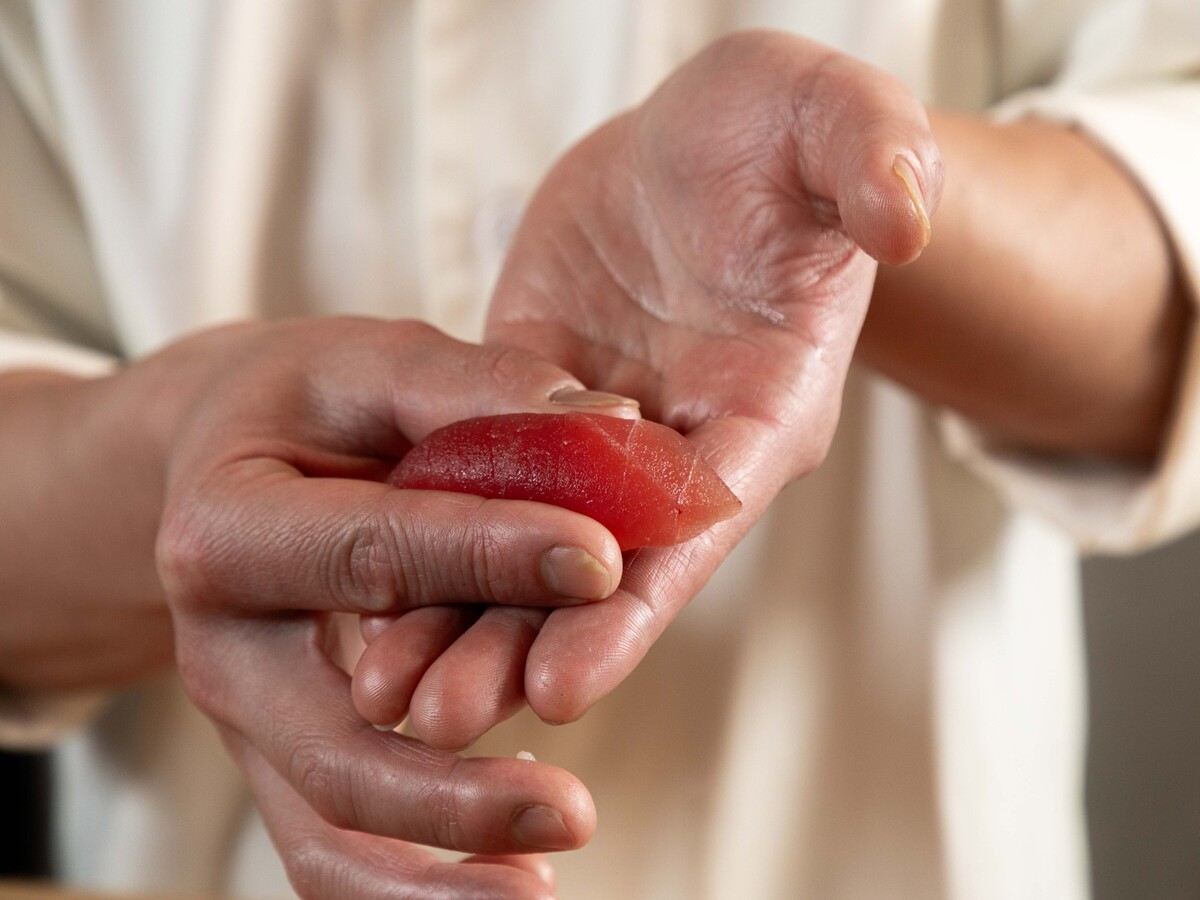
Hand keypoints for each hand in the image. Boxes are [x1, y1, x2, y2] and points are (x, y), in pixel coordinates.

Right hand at [145, 318, 636, 896]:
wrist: (220, 468)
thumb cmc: (303, 408)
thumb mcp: (368, 362)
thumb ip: (474, 388)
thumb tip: (608, 424)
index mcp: (227, 529)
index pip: (370, 552)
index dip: (488, 556)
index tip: (601, 558)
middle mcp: (224, 649)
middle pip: (331, 748)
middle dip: (453, 791)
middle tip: (575, 809)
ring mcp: (251, 722)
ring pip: (326, 834)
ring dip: (431, 880)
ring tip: (537, 890)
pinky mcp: (288, 758)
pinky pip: (335, 848)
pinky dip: (411, 886)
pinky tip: (510, 885)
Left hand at [351, 31, 941, 745]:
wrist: (703, 151)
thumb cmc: (780, 132)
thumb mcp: (831, 114)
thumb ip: (874, 155)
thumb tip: (904, 211)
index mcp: (769, 395)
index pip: (708, 512)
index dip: (638, 598)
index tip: (564, 680)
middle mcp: (689, 441)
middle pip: (614, 565)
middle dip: (531, 642)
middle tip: (439, 723)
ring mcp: (607, 433)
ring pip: (540, 543)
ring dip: (467, 619)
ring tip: (385, 694)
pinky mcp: (536, 403)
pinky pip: (484, 478)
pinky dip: (434, 535)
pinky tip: (366, 597)